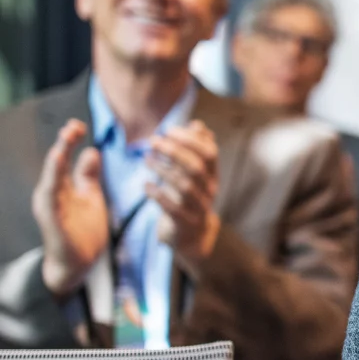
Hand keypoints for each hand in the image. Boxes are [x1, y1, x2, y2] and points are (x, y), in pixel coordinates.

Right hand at [31, 119, 109, 296]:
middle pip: (55, 165)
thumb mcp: (90, 196)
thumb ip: (88, 175)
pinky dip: (51, 196)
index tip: (79, 125)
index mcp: (63, 186)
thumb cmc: (83, 228)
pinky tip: (53, 186)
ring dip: (54, 167)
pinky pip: (50, 209)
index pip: (64, 158)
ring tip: (60, 150)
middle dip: (62, 145)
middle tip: (72, 127)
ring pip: (49, 184)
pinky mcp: (53, 226)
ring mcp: (51, 210)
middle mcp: (53, 194)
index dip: (70, 141)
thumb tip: (91, 151)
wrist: (80, 262)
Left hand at [148, 121, 220, 265]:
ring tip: (145, 159)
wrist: (192, 235)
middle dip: (174, 151)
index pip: (209, 153)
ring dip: (163, 170)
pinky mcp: (185, 222)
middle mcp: (209, 190)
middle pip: (197, 167)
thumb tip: (198, 125)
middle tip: (152, 141)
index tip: (169, 130)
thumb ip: (196, 149)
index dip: (190, 139)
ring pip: (184, 186)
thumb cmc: (189, 197)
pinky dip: (157, 195)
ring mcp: (199, 207)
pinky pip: (172, 208)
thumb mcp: (196, 174)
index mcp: (213, 175)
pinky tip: (145, 185)